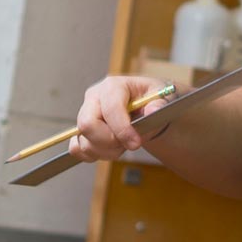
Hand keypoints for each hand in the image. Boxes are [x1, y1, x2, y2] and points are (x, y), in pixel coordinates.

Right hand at [67, 76, 183, 161]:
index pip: (109, 109)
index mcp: (113, 86)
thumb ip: (159, 104)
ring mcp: (84, 114)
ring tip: (124, 144)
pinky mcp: (80, 130)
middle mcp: (94, 98)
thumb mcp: (162, 96)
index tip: (136, 143)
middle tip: (129, 144)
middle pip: (87, 125)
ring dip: (108, 151)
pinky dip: (95, 155)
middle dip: (110, 142)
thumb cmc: (152, 100)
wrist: (145, 109)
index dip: (122, 129)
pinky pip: (78, 149)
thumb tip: (152, 110)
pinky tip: (110, 149)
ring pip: (84, 142)